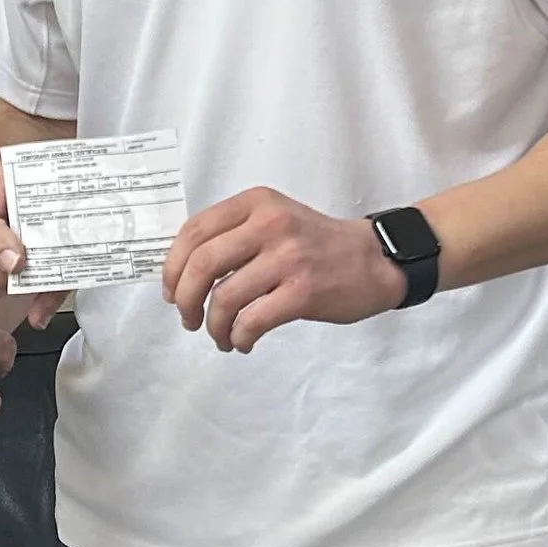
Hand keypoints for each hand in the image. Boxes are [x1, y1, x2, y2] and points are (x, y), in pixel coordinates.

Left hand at [0, 147, 66, 327]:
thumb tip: (18, 262)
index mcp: (35, 181)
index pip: (64, 212)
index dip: (68, 243)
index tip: (60, 273)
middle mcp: (44, 199)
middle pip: (65, 239)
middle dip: (58, 275)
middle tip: (43, 304)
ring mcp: (37, 220)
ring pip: (55, 256)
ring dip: (45, 285)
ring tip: (34, 312)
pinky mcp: (28, 237)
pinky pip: (39, 261)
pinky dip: (33, 282)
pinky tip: (25, 301)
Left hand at [164, 187, 410, 353]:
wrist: (375, 259)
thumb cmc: (317, 244)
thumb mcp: (274, 219)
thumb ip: (234, 235)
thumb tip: (183, 273)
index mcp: (256, 204)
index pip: (194, 231)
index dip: (172, 267)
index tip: (172, 292)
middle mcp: (269, 224)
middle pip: (202, 264)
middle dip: (185, 300)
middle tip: (188, 319)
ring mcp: (288, 257)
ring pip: (225, 298)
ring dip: (214, 326)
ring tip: (221, 337)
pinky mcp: (303, 291)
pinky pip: (253, 321)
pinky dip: (239, 338)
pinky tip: (243, 342)